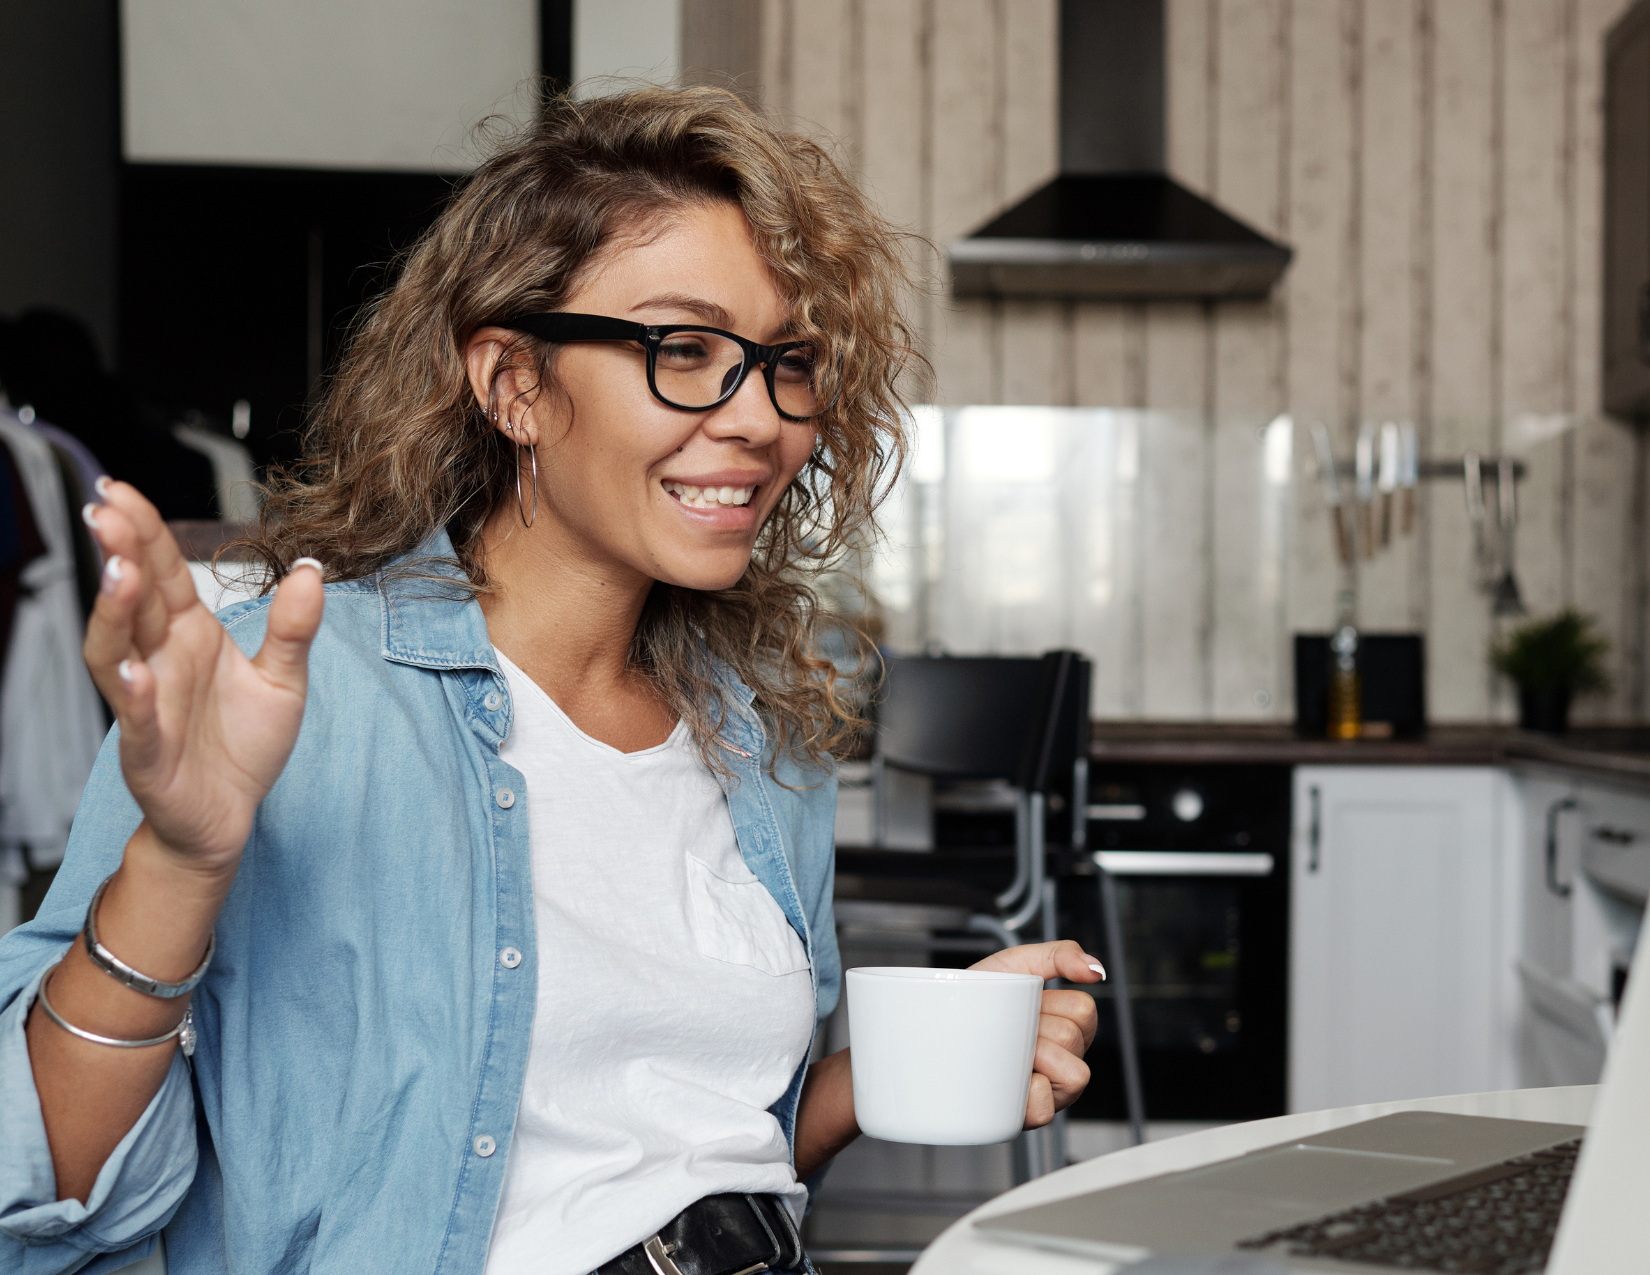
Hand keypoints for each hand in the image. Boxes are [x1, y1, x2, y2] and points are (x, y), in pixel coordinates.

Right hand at [82, 481, 324, 872]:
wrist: (231, 816)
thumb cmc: (244, 744)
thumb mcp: (284, 680)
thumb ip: (295, 628)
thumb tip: (312, 569)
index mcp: (188, 635)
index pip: (161, 573)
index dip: (144, 532)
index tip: (121, 490)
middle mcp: (159, 661)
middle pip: (133, 600)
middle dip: (119, 554)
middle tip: (109, 511)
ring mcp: (147, 704)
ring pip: (117, 652)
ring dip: (115, 613)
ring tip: (119, 573)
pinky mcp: (148, 752)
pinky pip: (136, 720)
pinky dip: (132, 694)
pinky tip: (133, 669)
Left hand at [970, 940, 1103, 1128]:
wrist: (936, 1023)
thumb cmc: (977, 997)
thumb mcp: (1014, 964)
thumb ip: (1058, 955)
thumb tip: (1095, 969)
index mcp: (1068, 1026)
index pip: (1083, 1010)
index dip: (1050, 1003)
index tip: (1024, 1004)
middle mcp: (1065, 1059)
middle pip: (1073, 1038)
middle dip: (1035, 1028)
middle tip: (1010, 1029)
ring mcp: (1051, 1090)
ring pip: (1073, 1075)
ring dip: (1033, 1058)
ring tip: (1007, 1053)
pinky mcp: (1028, 1115)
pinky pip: (1046, 1110)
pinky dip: (1027, 1094)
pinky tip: (1008, 1080)